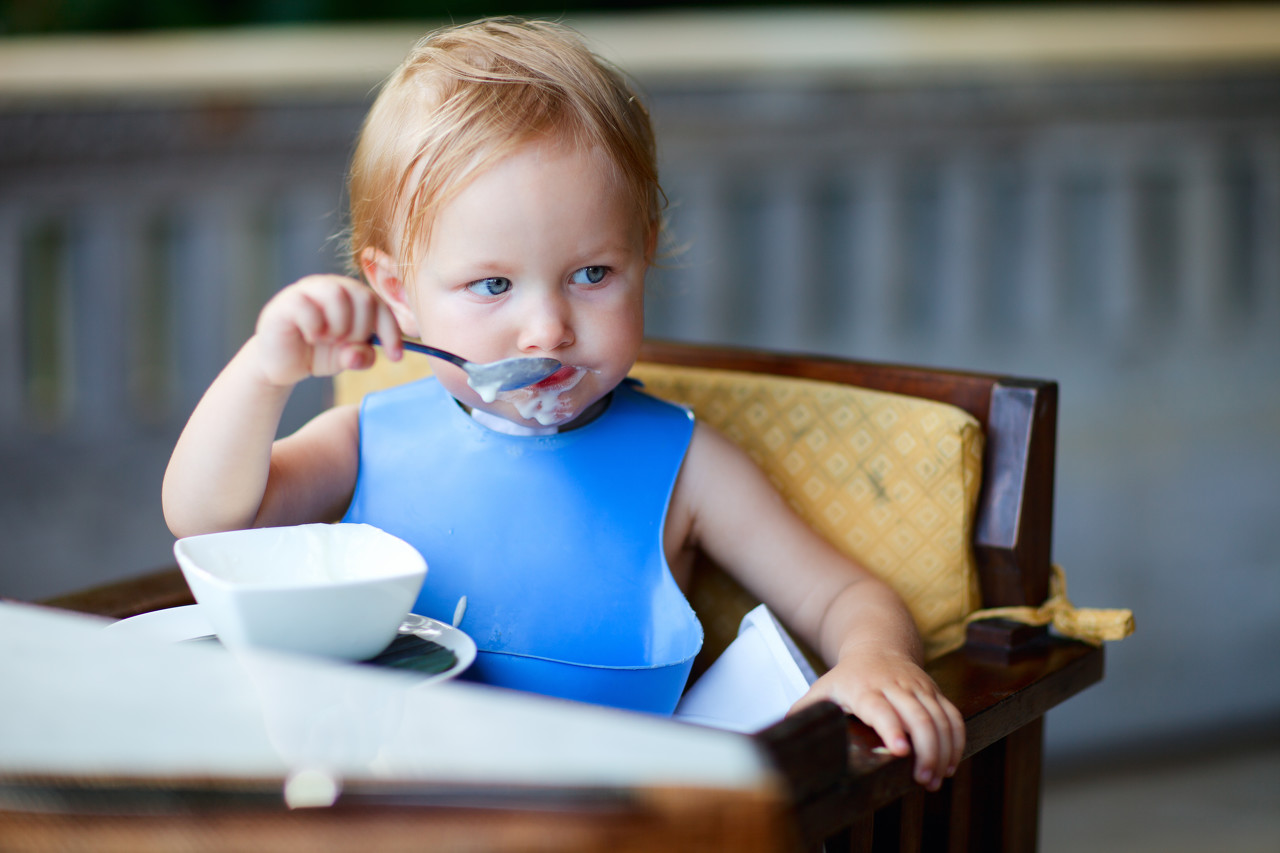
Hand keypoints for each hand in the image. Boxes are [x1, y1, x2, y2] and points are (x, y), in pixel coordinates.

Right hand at [254, 275, 403, 386]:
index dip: (391, 331)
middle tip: (346, 345)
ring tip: (328, 340)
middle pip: (363, 297)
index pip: (381, 305)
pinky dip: (315, 328)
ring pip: (337, 295)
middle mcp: (332, 287)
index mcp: (352, 296)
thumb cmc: (318, 353)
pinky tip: (310, 337)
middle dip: (362, 330)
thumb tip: (359, 354)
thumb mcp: (347, 358)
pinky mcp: (286, 302)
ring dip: (339, 326)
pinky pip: (308, 307)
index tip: (396, 357)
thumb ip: (361, 356)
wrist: (282, 364)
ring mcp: (308, 290)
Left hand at [791, 647, 964, 790]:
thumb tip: (782, 732)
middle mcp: (895, 686)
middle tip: (923, 779)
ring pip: (940, 718)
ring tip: (935, 778)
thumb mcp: (822, 687)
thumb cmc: (847, 676)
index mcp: (864, 688)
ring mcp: (918, 689)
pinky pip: (953, 716)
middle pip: (918, 716)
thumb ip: (804, 710)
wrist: (878, 644)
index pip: (881, 708)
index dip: (892, 728)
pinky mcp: (935, 693)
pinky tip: (951, 763)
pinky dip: (956, 741)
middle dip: (925, 750)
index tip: (900, 751)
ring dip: (943, 751)